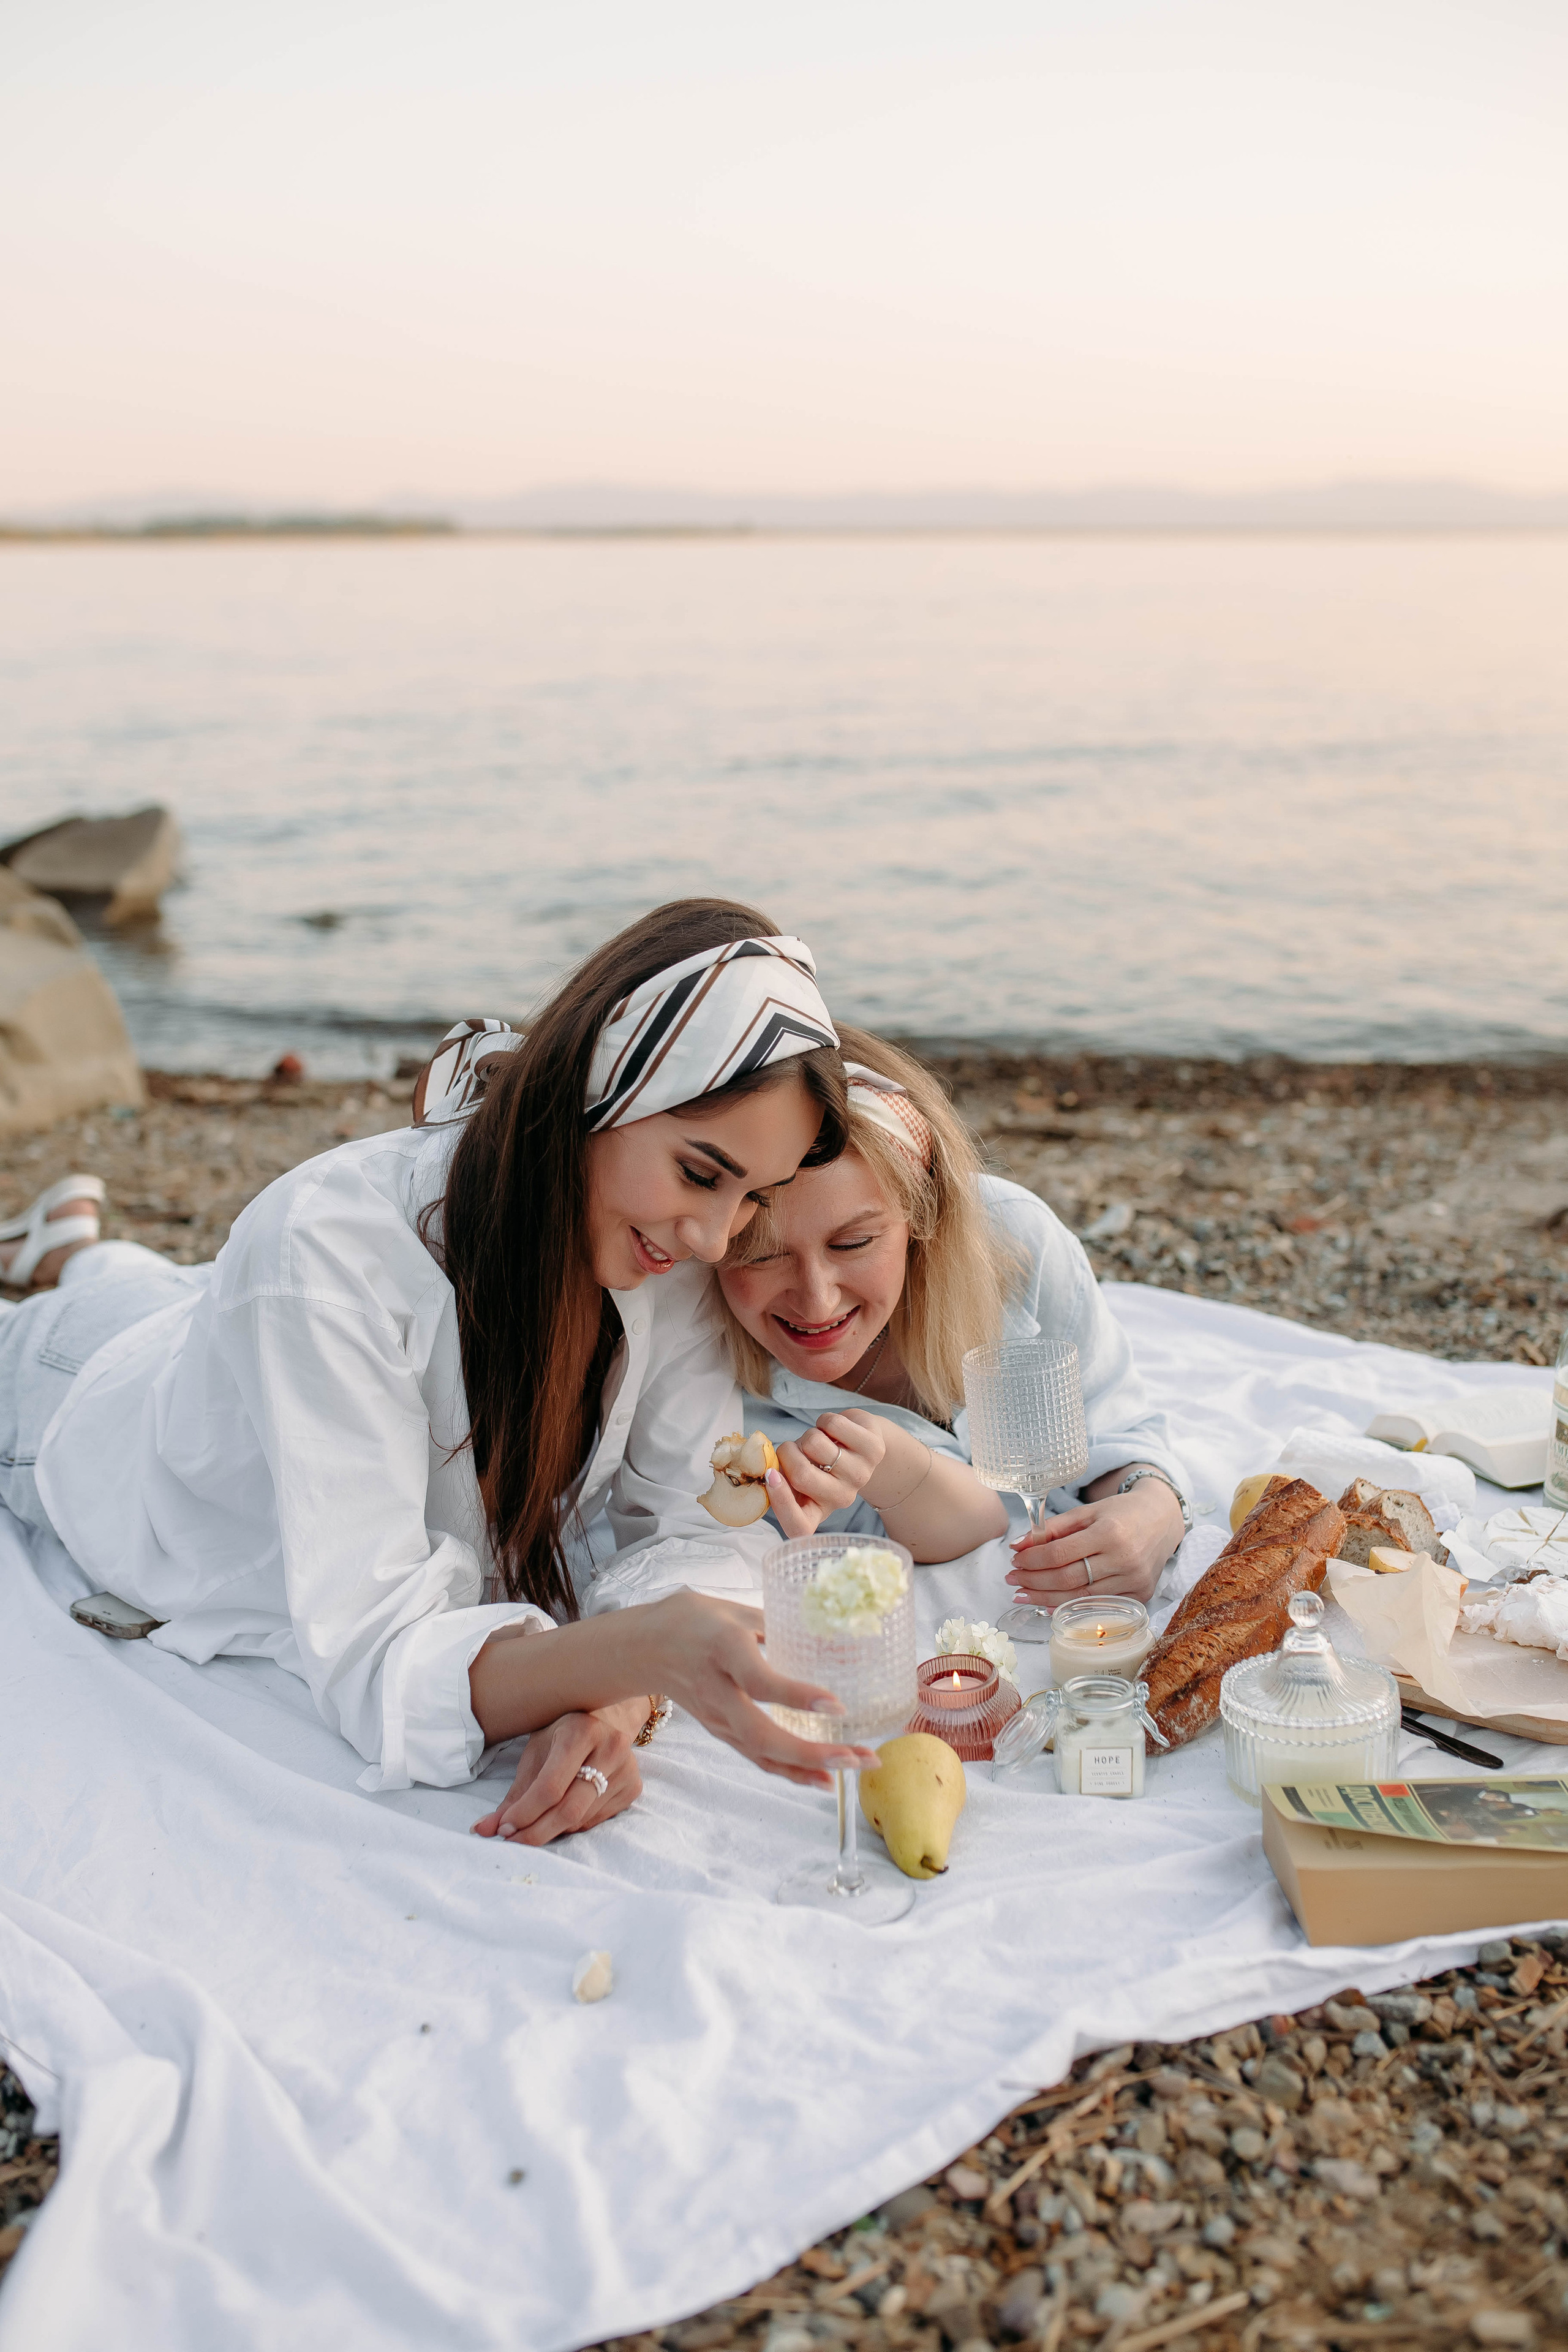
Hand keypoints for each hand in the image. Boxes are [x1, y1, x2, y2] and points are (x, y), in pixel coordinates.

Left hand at [470, 1705, 642, 1844]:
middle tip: (513, 1839)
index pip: (550, 1787)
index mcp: (581, 1731)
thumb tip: (484, 1830)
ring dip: (552, 1829)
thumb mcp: (537, 1751)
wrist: (608, 1716)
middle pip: (569, 1809)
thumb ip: (515, 1793)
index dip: (524, 1813)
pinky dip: (573, 1824)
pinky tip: (565, 1808)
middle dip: (536, 1832)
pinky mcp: (634, 1787)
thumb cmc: (564, 1732)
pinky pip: (596, 1821)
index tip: (502, 1828)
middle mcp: (610, 1748)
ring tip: (537, 1820)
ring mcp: (627, 1770)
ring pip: (581, 1819)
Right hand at [642, 1591, 877, 1787]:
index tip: (836, 1705)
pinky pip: (756, 1757)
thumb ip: (777, 1623)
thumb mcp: (733, 1609)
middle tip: (856, 1756)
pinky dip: (790, 1772)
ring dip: (809, 1767)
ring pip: (761, 1753)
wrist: (642, 1647)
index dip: (797, 1696)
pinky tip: (823, 1779)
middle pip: (761, 1734)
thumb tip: (826, 1637)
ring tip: (856, 1766)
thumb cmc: (691, 1620)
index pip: (758, 1681)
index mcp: (723, 1649)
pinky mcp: (719, 1731)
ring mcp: (715, 1718)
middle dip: (811, 1753)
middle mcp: (717, 1690)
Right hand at [764, 1409, 890, 1537]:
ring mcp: (860, 1476)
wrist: (857, 1444)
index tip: (771, 1475)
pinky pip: (834, 1425)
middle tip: (796, 1448)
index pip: (798, 1526)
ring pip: (815, 1444)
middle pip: (801, 1476)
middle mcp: (841, 1500)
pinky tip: (835, 1430)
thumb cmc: (818, 1461)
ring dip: (809, 1434)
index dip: (781, 1503)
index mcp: (817, 1511)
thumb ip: (782, 1477)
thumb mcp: (797, 1474)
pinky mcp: (873, 1450)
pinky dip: (825, 1420)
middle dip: (787, 1451)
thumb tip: (769, 1471)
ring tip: (820, 1441)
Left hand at [1006, 1484, 1183, 1607]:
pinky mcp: (1141, 1595)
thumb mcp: (1087, 1512)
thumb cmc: (1121, 1513)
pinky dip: (1070, 1606)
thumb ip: (1052, 1528)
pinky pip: (1098, 1605)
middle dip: (1034, 1581)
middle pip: (1068, 1579)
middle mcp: (1124, 1559)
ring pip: (1080, 1597)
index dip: (1032, 1560)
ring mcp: (1134, 1581)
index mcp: (1109, 1532)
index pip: (1060, 1554)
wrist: (1163, 1519)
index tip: (1014, 1561)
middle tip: (1012, 1579)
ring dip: (1045, 1597)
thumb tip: (1017, 1546)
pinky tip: (1049, 1603)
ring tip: (1023, 1593)